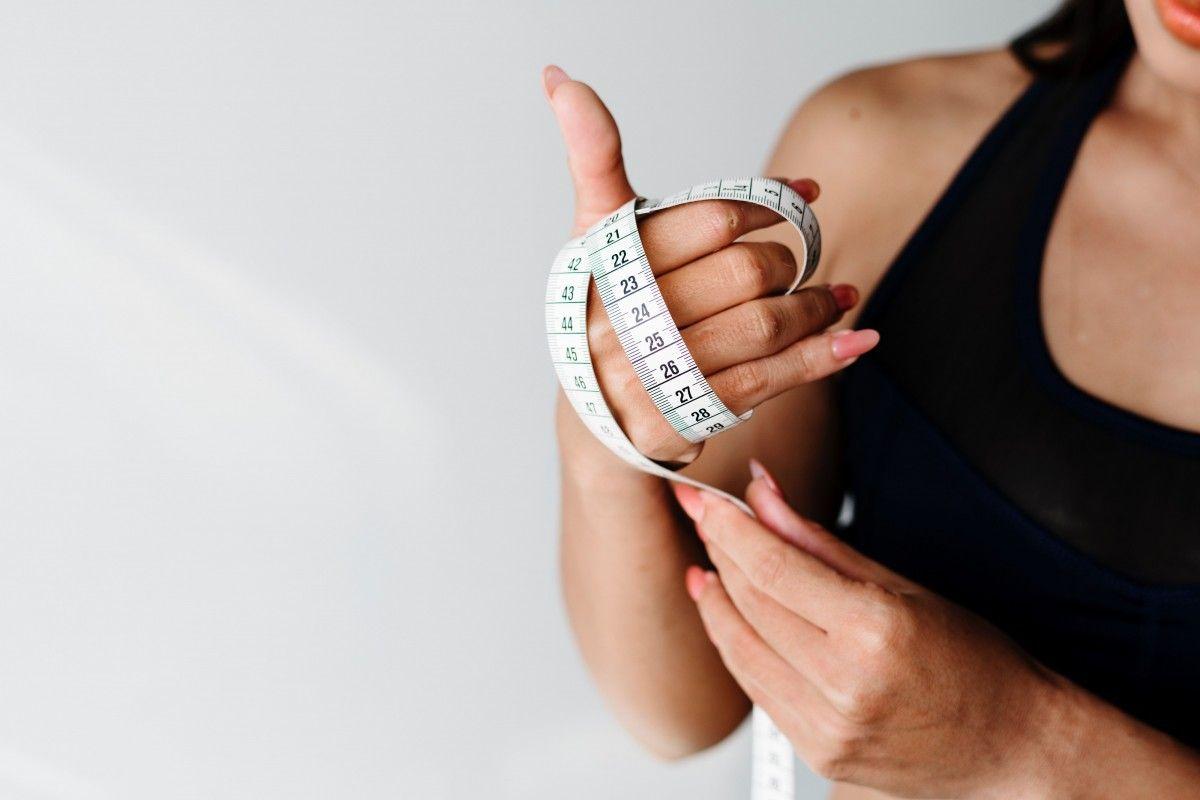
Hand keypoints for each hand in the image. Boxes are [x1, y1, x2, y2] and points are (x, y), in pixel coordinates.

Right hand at [543, 65, 878, 464]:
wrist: (595, 415)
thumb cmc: (607, 307)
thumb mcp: (592, 233)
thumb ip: (595, 156)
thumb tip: (562, 79)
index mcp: (601, 260)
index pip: (709, 219)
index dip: (767, 203)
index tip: (805, 193)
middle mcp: (620, 317)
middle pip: (743, 271)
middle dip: (787, 262)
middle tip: (798, 263)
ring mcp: (650, 372)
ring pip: (761, 325)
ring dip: (815, 309)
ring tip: (836, 297)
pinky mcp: (679, 418)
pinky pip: (766, 381)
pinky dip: (818, 359)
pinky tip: (854, 341)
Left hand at [671, 466, 1062, 798]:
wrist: (1013, 748)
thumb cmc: (975, 665)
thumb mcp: (904, 587)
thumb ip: (819, 542)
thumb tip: (764, 497)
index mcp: (873, 631)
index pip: (773, 567)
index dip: (730, 528)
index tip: (708, 501)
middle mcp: (845, 684)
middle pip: (751, 603)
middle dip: (719, 552)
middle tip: (703, 518)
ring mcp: (827, 727)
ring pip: (740, 649)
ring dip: (715, 601)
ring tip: (706, 564)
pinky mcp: (817, 753)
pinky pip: (755, 688)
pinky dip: (735, 645)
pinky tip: (729, 616)